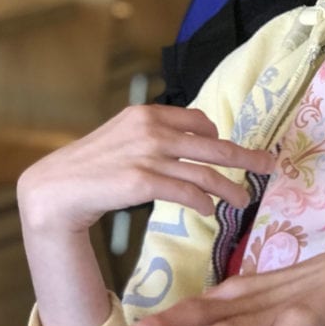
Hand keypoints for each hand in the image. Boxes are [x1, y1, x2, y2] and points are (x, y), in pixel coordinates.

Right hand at [18, 103, 275, 236]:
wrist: (54, 189)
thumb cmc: (91, 166)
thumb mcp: (123, 137)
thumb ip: (154, 136)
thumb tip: (193, 143)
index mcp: (148, 113)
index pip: (200, 122)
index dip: (218, 138)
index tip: (230, 152)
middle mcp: (151, 129)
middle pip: (214, 145)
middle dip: (246, 157)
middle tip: (270, 166)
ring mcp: (147, 155)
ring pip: (205, 173)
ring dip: (229, 189)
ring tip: (242, 201)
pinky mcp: (141, 181)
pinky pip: (186, 193)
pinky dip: (203, 202)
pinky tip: (209, 211)